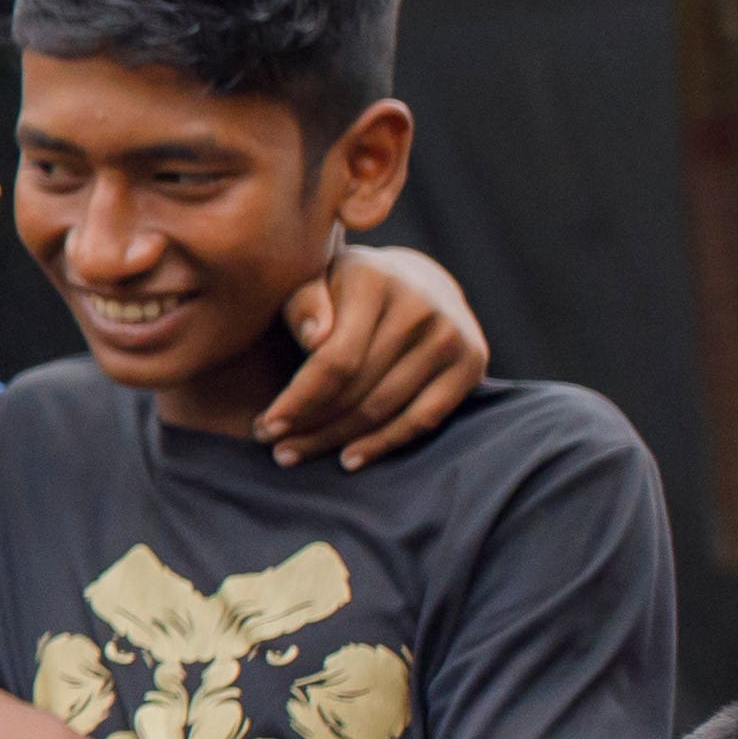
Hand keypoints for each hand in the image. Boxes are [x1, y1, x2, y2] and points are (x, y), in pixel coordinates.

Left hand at [256, 244, 486, 470]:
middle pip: (357, 389)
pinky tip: (348, 458)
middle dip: (310, 425)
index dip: (298, 400)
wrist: (418, 281)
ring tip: (296, 454)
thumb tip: (313, 338)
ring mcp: (451, 336)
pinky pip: (423, 419)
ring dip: (336, 439)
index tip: (264, 427)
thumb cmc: (347, 289)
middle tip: (275, 448)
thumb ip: (304, 303)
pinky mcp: (472, 363)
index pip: (334, 359)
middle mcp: (420, 306)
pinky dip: (383, 444)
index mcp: (375, 280)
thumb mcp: (316, 280)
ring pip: (385, 409)